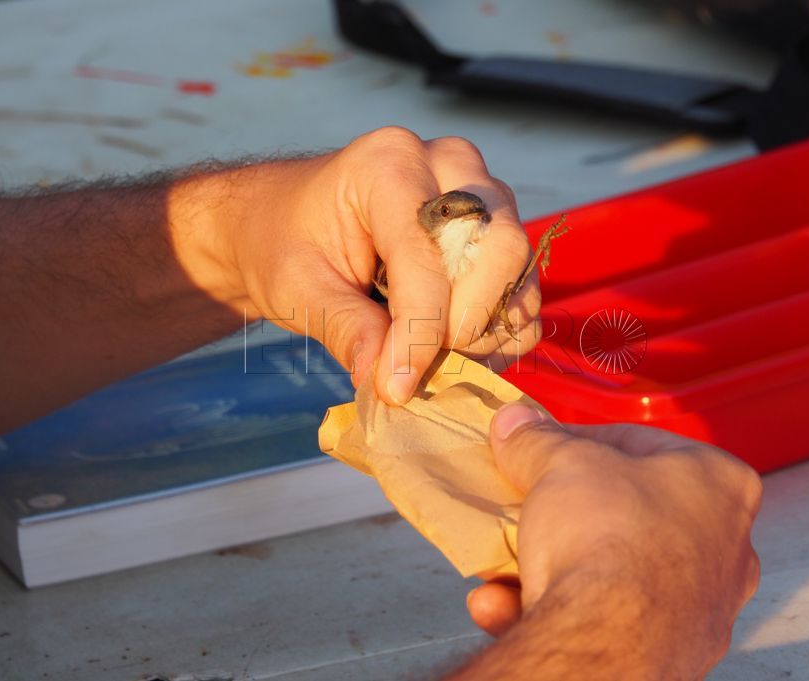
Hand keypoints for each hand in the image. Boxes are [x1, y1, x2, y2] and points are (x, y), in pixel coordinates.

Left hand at [196, 127, 538, 402]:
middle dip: (467, 322)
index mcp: (390, 164)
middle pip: (500, 248)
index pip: (426, 254)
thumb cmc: (285, 244)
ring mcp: (483, 194)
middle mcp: (450, 165)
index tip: (397, 388)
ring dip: (485, 332)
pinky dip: (499, 333)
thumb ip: (345, 328)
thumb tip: (390, 385)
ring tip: (431, 361)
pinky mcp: (497, 231)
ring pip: (518, 271)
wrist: (287, 221)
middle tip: (423, 365)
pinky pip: (523, 290)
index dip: (419, 330)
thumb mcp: (297, 287)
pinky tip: (451, 351)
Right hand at [463, 405, 760, 678]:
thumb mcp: (561, 464)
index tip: (540, 447)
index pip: (641, 443)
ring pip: (611, 571)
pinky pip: (603, 620)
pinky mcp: (669, 655)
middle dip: (565, 511)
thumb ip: (538, 440)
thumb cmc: (609, 537)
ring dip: (548, 564)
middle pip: (625, 512)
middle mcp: (726, 548)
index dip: (579, 440)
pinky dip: (552, 609)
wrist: (605, 643)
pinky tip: (505, 606)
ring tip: (504, 565)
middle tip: (525, 503)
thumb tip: (517, 424)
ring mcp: (701, 608)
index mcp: (721, 484)